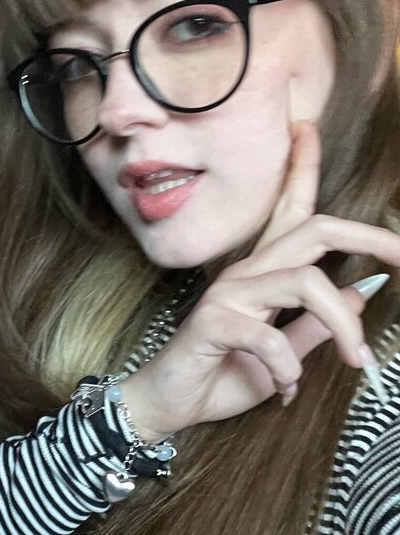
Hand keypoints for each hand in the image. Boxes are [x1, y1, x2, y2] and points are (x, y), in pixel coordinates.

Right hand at [122, 120, 399, 441]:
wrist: (167, 406)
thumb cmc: (220, 376)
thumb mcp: (283, 353)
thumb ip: (315, 324)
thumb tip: (360, 296)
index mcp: (262, 274)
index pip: (289, 211)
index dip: (302, 167)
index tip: (308, 128)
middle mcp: (246, 274)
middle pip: (313, 230)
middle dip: (367, 237)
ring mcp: (228, 295)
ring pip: (306, 282)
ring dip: (344, 325)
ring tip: (357, 360)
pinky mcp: (213, 323)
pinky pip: (269, 338)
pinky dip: (289, 370)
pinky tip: (286, 390)